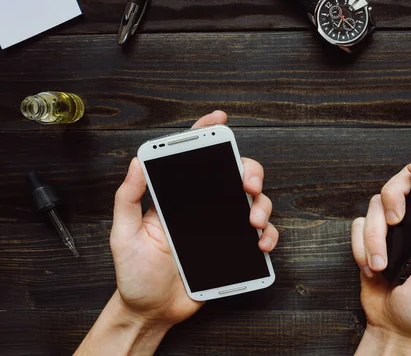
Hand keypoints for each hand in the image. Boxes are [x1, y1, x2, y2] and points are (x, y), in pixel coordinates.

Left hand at [110, 110, 278, 326]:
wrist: (152, 310)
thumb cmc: (135, 273)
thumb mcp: (123, 234)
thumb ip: (128, 198)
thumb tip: (137, 162)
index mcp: (178, 199)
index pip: (193, 159)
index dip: (206, 134)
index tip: (219, 119)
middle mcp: (203, 208)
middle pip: (235, 175)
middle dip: (249, 171)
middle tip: (247, 183)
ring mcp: (221, 227)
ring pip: (254, 202)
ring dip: (262, 205)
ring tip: (252, 220)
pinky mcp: (235, 249)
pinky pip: (260, 235)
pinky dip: (268, 235)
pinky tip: (260, 243)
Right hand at [352, 152, 410, 354]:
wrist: (394, 324)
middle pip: (401, 182)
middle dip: (392, 199)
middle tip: (395, 223)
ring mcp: (395, 226)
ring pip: (376, 205)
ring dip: (374, 237)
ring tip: (382, 263)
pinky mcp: (372, 236)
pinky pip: (358, 224)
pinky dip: (361, 246)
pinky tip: (372, 265)